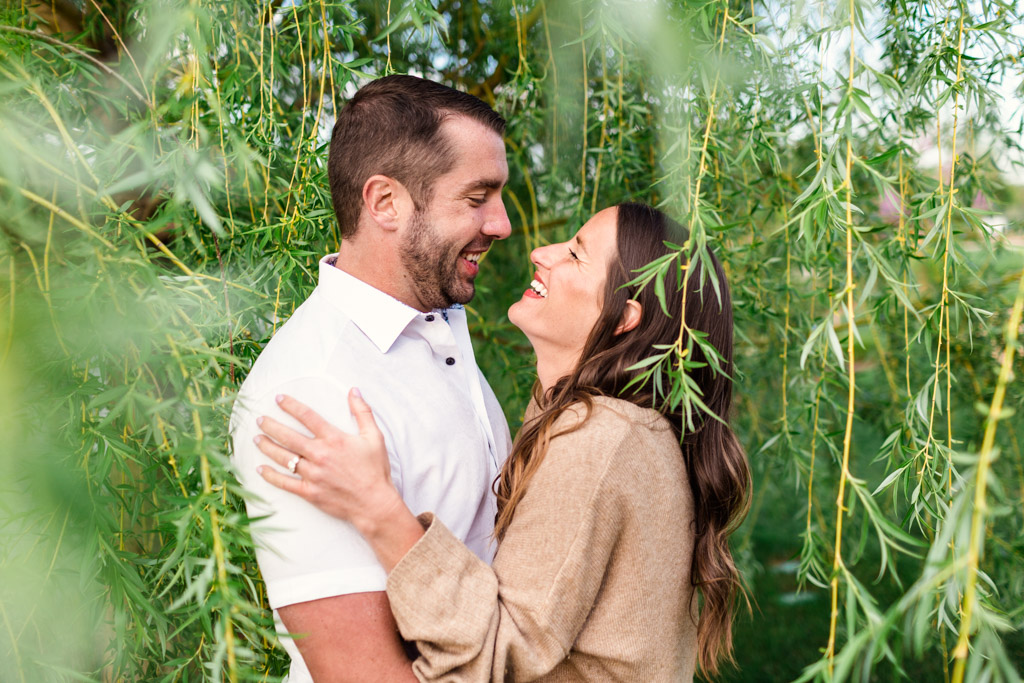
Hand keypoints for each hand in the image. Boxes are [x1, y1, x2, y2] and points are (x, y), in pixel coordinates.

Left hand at [255, 389, 402, 531]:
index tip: (278, 399)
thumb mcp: (374, 437)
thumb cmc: (375, 470)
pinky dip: (271, 476)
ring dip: (267, 447)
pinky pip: (285, 483)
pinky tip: (260, 469)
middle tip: (260, 420)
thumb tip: (353, 391)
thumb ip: (363, 412)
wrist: (374, 503)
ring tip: (257, 439)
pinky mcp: (309, 492)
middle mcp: (319, 455)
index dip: (291, 406)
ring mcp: (312, 474)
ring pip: (283, 458)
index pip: (307, 417)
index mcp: (334, 439)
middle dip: (271, 426)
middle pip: (288, 436)